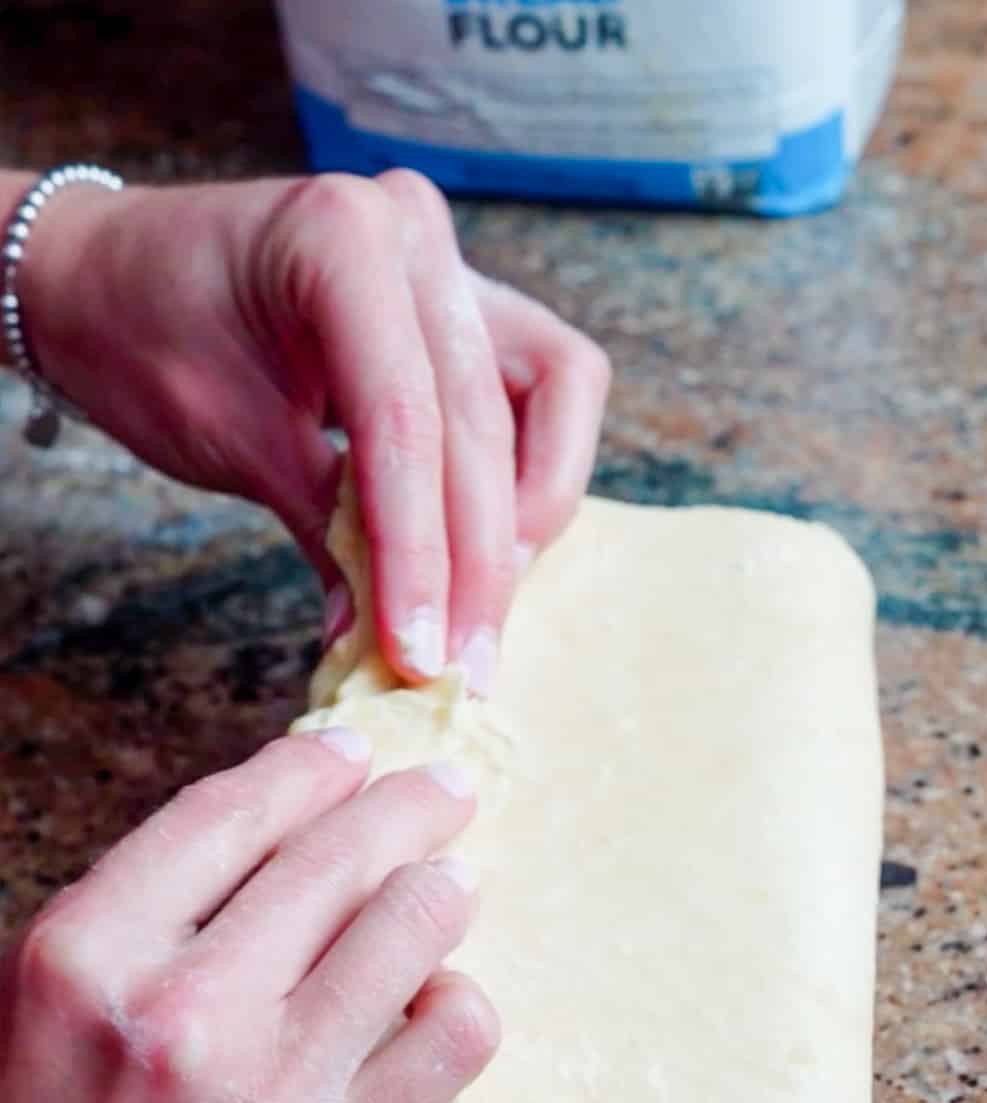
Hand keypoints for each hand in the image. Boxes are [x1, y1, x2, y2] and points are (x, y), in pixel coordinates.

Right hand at [0, 730, 497, 1102]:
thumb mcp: (30, 1031)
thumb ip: (129, 940)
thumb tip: (251, 860)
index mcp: (81, 956)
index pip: (230, 813)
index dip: (307, 769)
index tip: (348, 752)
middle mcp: (178, 1005)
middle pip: (339, 852)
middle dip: (407, 805)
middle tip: (443, 791)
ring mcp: (269, 1088)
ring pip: (414, 925)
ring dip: (443, 893)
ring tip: (450, 890)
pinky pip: (451, 1037)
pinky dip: (459, 1004)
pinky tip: (441, 1007)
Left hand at [17, 171, 610, 686]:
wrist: (108, 276)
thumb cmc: (143, 336)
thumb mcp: (224, 435)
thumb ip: (323, 528)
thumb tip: (388, 639)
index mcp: (340, 237)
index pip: (405, 421)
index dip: (421, 553)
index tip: (422, 655)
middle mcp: (416, 233)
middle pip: (485, 421)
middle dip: (477, 558)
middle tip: (462, 663)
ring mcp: (453, 263)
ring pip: (556, 394)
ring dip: (526, 511)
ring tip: (483, 605)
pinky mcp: (471, 305)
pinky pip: (540, 394)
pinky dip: (524, 478)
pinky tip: (486, 550)